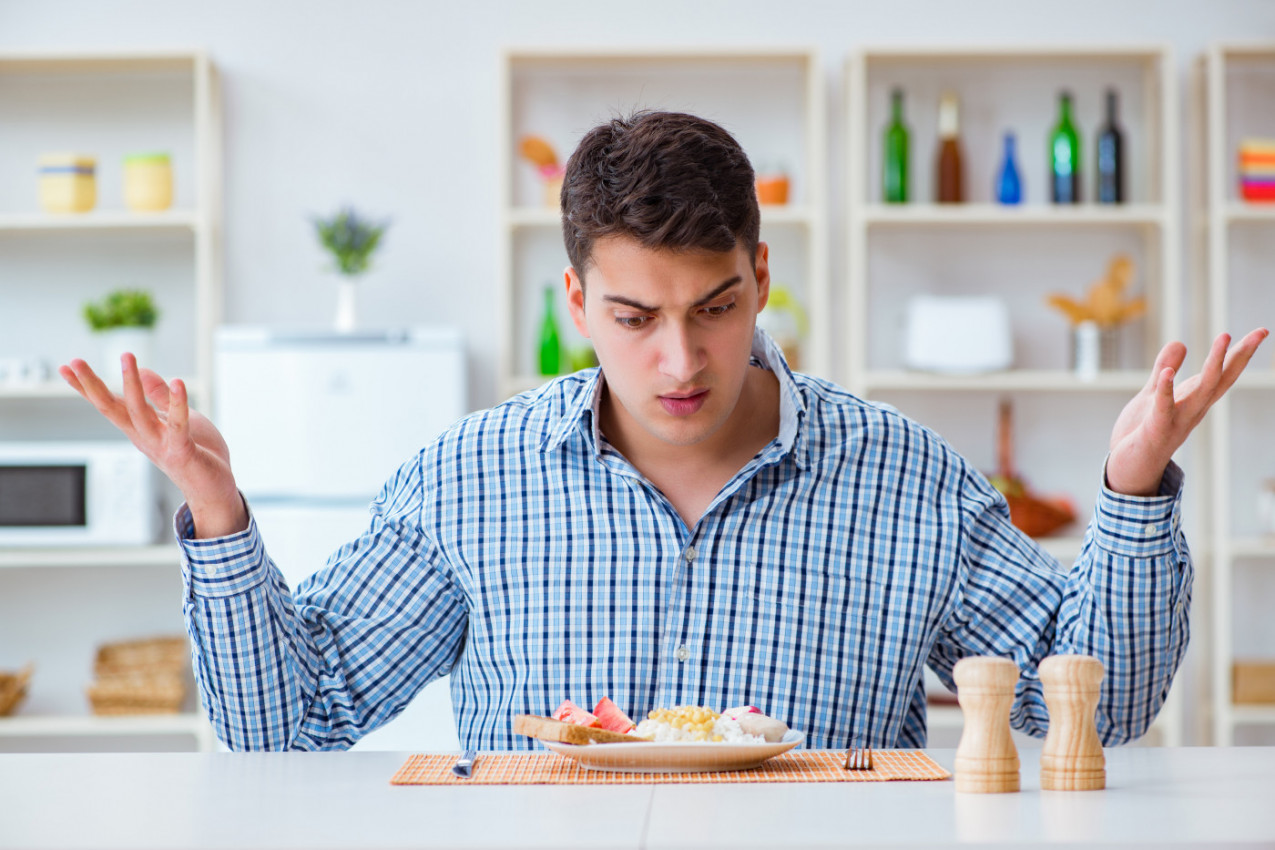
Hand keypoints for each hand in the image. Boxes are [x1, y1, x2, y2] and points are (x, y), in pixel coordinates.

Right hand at [59, 354, 248, 537]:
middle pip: (112, 408)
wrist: (213, 490)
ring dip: (132, 384)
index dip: (86, 387)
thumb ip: (159, 398)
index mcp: (139, 428)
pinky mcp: (182, 451)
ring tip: (126, 356)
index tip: (65, 366)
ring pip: (139, 412)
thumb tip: (143, 371)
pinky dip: (178, 404)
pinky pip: (178, 425)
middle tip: (75, 361)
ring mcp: (160, 444)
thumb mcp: (174, 419)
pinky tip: (178, 383)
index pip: (109, 404)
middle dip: (93, 385)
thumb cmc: (196, 453)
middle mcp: (143, 436)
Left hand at [1106, 329, 1268, 495]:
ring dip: (1213, 364)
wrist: (1128, 469)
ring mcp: (1177, 421)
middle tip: (1260, 332)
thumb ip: (1165, 369)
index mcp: (1193, 400)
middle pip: (1221, 379)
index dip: (1241, 354)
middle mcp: (1192, 410)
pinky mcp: (1156, 430)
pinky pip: (1164, 409)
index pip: (1222, 374)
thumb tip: (1180, 342)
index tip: (1261, 331)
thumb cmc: (1142, 432)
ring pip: (1202, 391)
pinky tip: (1168, 373)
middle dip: (1241, 356)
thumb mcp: (1153, 394)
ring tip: (1224, 337)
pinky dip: (1166, 390)